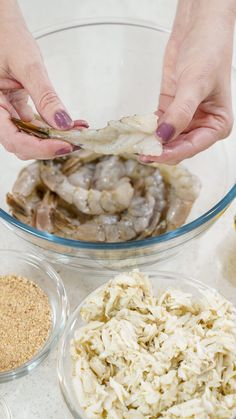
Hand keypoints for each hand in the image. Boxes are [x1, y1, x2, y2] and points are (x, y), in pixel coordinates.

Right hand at [0, 0, 87, 159]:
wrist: (3, 27)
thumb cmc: (5, 38)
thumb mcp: (27, 66)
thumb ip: (45, 96)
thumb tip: (63, 122)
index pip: (14, 139)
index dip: (39, 148)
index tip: (64, 146)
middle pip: (23, 145)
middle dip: (51, 147)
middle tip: (76, 142)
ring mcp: (9, 115)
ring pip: (31, 139)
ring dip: (55, 139)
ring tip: (77, 133)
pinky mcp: (19, 112)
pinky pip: (36, 127)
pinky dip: (54, 128)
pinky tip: (72, 125)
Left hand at [140, 0, 234, 163]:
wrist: (198, 28)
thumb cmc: (208, 51)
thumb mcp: (195, 83)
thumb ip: (180, 113)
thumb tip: (164, 136)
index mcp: (217, 124)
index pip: (192, 147)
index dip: (171, 153)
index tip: (153, 154)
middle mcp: (202, 125)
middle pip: (178, 147)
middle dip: (160, 150)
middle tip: (140, 150)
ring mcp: (185, 119)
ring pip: (166, 140)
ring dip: (152, 142)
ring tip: (136, 144)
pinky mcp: (170, 110)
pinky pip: (158, 125)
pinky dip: (148, 129)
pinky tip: (137, 131)